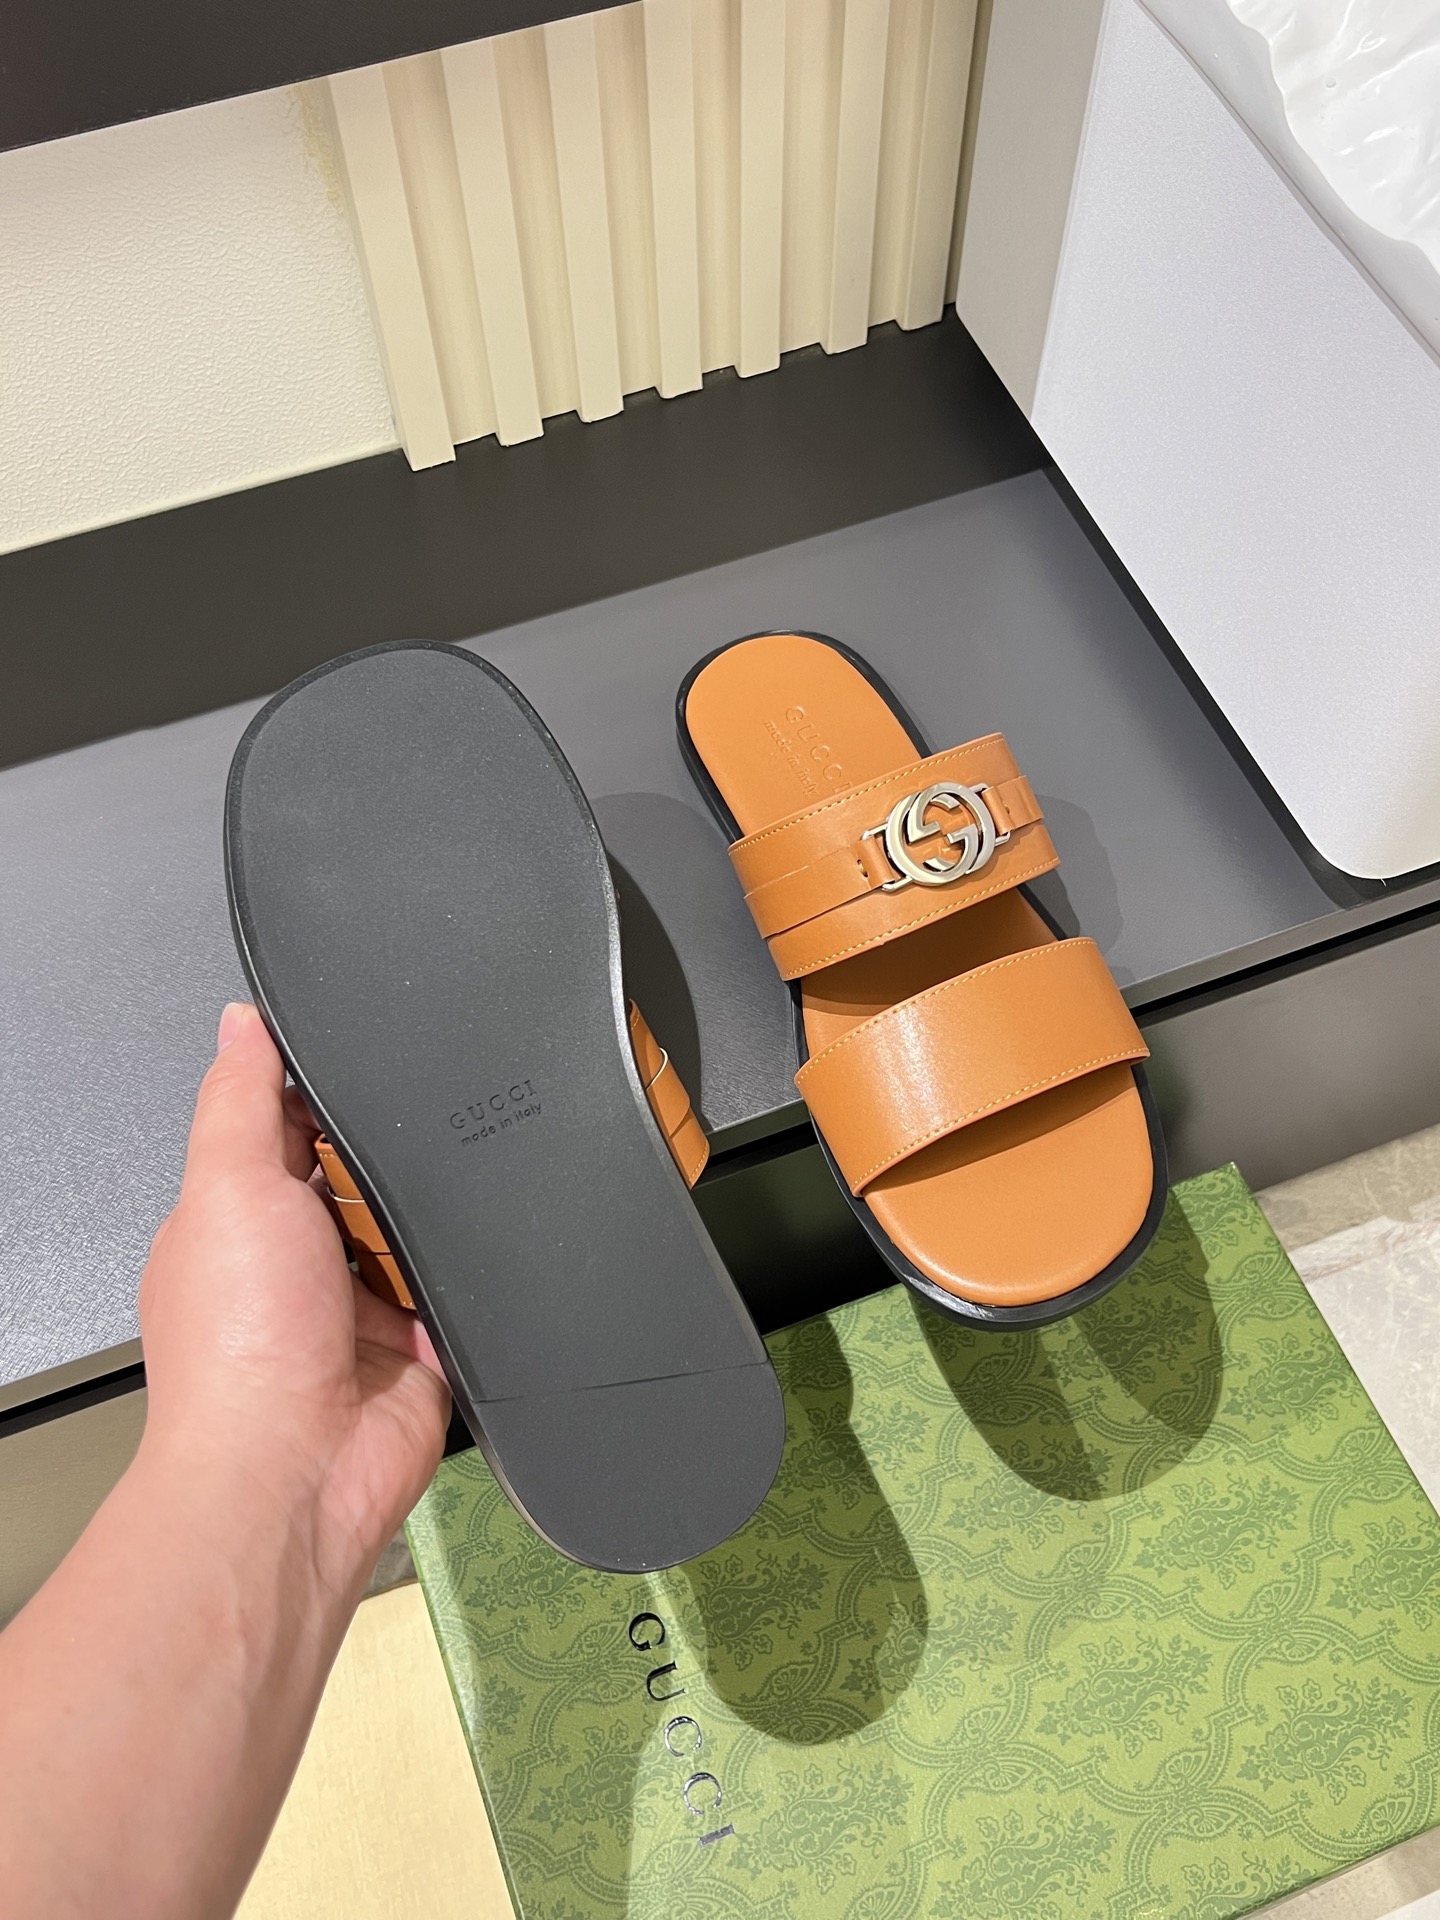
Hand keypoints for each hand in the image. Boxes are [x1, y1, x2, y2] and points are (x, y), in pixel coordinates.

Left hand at [139, 1003, 450, 1598]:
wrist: (294, 1470)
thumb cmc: (238, 1342)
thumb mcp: (226, 1186)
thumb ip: (240, 1099)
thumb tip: (242, 1020)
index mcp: (238, 1222)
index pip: (285, 1130)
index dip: (322, 1097)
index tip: (368, 1057)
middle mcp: (298, 1265)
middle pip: (364, 1177)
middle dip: (390, 1163)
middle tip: (410, 1149)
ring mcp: (362, 1309)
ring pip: (419, 1229)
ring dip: (432, 1222)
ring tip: (441, 1206)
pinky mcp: (423, 1347)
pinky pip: (464, 1290)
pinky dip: (472, 1278)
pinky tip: (479, 1255)